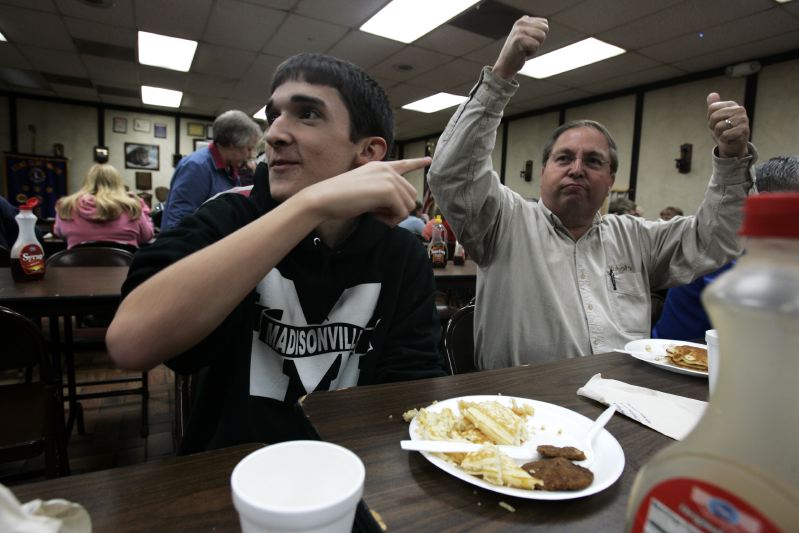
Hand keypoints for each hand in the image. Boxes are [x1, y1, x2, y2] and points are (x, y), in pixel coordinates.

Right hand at [298, 157, 430, 225]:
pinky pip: (402, 211)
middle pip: (410, 194)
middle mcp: (386, 169)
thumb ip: (381, 193)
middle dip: (399, 209)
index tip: (429, 160)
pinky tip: (375, 216)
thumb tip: (402, 207)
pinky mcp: (388, 190)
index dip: (417, 163)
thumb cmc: (339, 199)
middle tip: (379, 215)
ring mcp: (388, 178)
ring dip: (395, 216)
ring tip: (376, 215)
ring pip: (409, 204)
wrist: (323, 198)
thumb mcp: (364, 191)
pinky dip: (391, 220)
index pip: (403, 164)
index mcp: (379, 167)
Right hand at [492, 16, 548, 80]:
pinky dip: (531, 52)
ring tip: (524, 49)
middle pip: (545, 29)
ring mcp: (519, 30)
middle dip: (539, 40)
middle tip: (527, 46)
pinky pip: (536, 45)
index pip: (545, 23)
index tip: (528, 41)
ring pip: (542, 36)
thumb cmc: (519, 52)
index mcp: (523, 19)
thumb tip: (546, 23)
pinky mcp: (518, 39)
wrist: (506, 66)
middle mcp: (521, 22)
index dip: (539, 36)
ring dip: (535, 47)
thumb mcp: (527, 36)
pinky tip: (522, 53)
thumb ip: (535, 28)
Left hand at [706, 93, 749, 157]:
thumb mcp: (716, 118)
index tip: (717, 123)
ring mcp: (743, 119)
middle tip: (721, 130)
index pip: (712, 108)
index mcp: (732, 104)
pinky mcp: (744, 130)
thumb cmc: (723, 131)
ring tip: (726, 134)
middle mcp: (739, 109)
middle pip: (714, 116)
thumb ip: (714, 106)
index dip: (710, 118)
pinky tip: (730, 139)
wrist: (732, 146)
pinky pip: (724, 135)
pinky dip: (724, 140)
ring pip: (719, 126)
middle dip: (713, 127)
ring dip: (719, 134)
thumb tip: (712, 94)